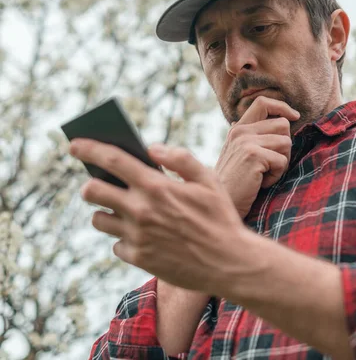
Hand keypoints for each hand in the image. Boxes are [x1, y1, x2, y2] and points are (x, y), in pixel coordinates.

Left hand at [70, 139, 259, 294]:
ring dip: (105, 212)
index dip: (88, 149)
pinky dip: (125, 238)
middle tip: (98, 184)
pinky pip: (117, 244)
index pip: (112, 160)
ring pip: (99, 220)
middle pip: (92, 191)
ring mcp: (137, 236)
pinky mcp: (139, 258)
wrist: (228, 262)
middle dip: (90, 184)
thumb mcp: (209, 181)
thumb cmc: (221, 217)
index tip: (74, 145)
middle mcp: (141, 210)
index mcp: (157, 186)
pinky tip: (142, 235)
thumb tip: (151, 149)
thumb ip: (180, 159)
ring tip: (122, 210)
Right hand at [215, 96, 299, 218]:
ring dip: (281, 163)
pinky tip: (261, 183)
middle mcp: (241, 131)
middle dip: (285, 146)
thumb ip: (251, 137)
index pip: (263, 103)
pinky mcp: (253, 155)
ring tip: (264, 174)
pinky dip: (276, 176)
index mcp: (239, 129)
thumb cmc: (236, 183)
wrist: (223, 203)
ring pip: (286, 142)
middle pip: (283, 124)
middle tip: (271, 164)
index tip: (295, 116)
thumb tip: (265, 120)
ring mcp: (246, 142)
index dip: (282, 107)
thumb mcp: (239, 154)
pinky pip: (282, 161)